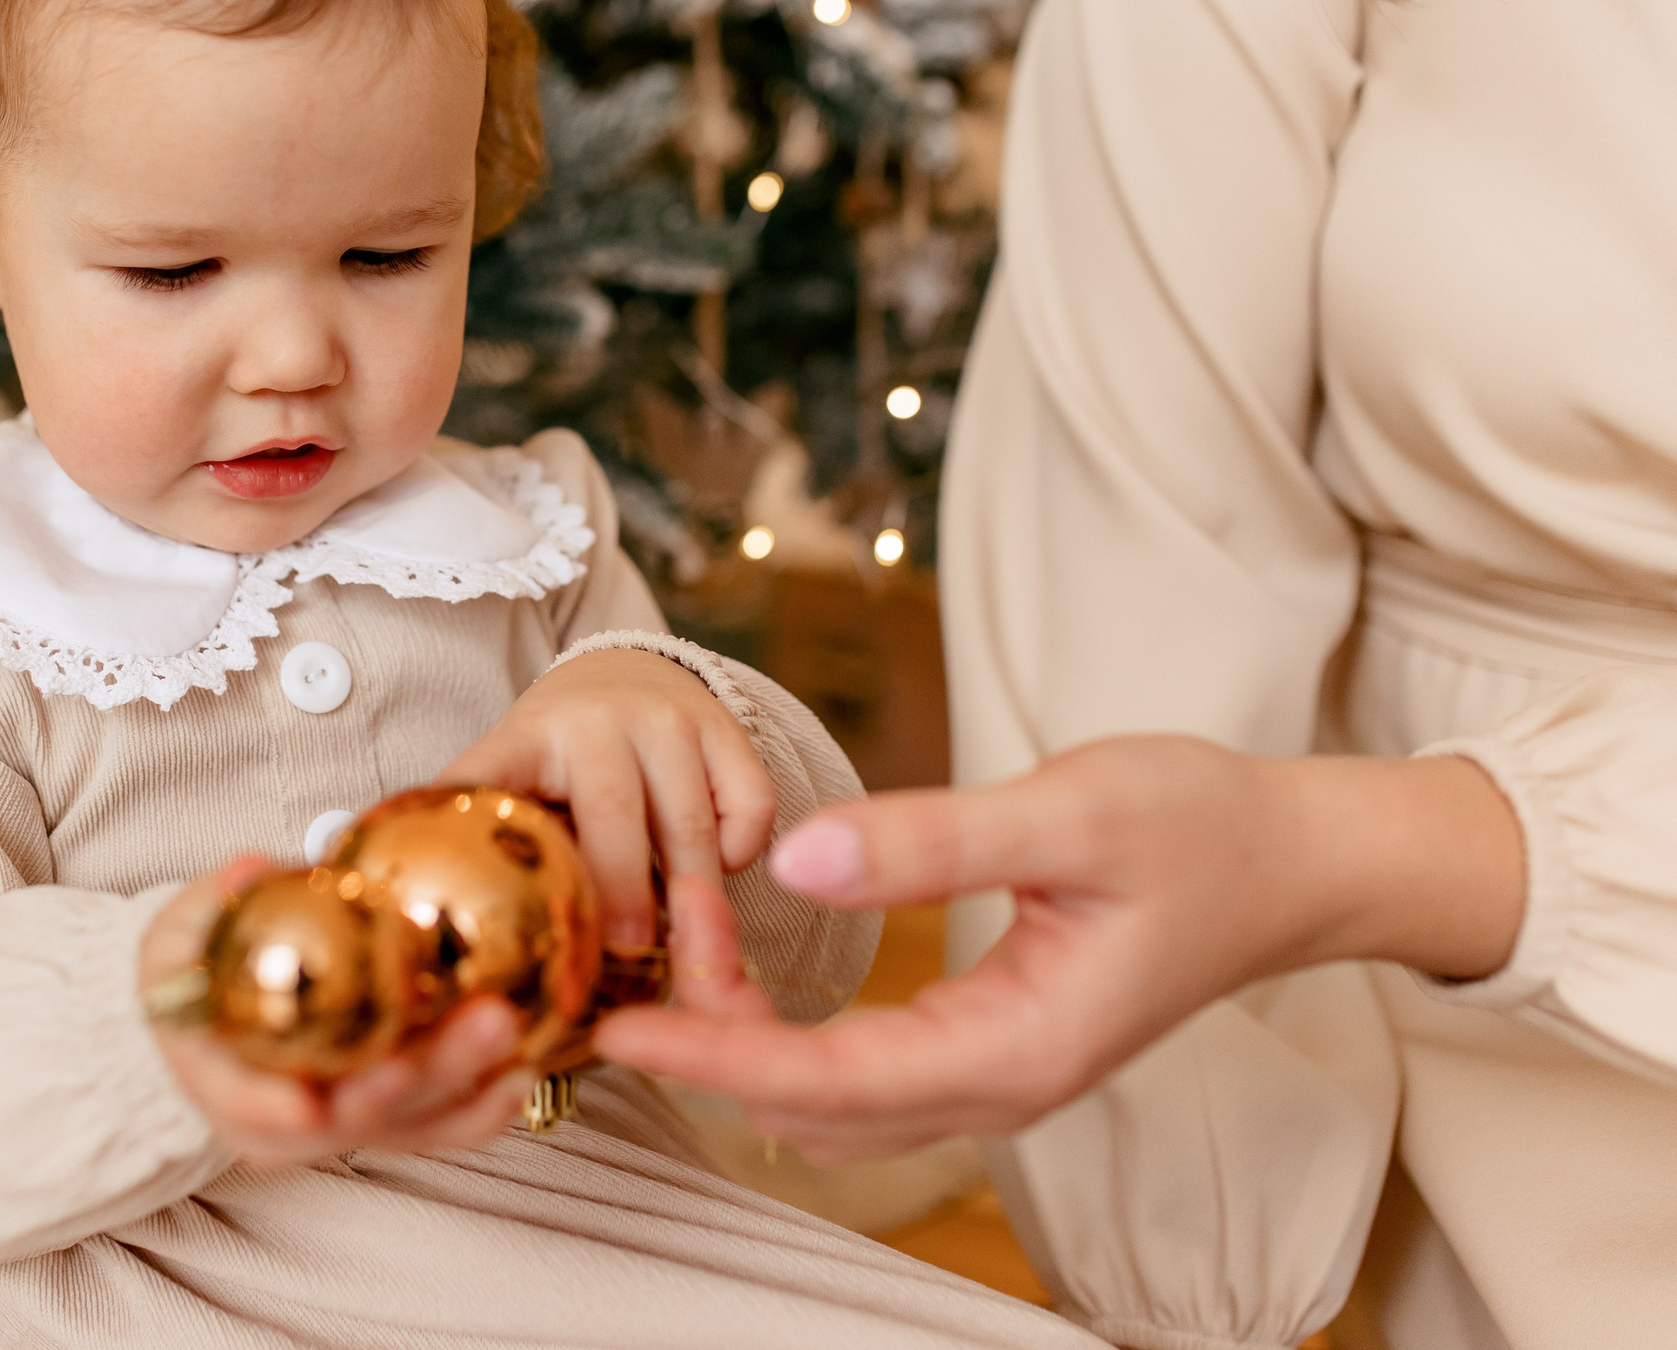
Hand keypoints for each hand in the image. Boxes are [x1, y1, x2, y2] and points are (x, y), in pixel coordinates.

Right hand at [139, 856, 536, 1165]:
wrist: (218, 1010)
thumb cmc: (196, 967)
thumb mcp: (184, 930)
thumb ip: (215, 902)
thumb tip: (250, 870)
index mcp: (222, 1082)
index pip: (247, 1107)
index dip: (274, 1109)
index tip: (310, 1104)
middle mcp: (288, 1120)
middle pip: (354, 1117)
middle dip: (420, 1078)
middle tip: (484, 1023)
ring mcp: (345, 1122)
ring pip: (410, 1122)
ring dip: (468, 1086)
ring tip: (519, 1038)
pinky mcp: (392, 1116)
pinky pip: (443, 1123)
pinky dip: (486, 1103)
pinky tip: (528, 1067)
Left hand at [438, 648, 773, 947]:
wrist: (627, 672)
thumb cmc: (562, 752)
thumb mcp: (512, 772)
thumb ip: (483, 822)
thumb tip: (425, 905)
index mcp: (530, 738)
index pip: (498, 778)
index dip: (486, 825)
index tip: (502, 897)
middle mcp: (603, 720)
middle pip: (614, 818)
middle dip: (623, 894)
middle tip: (627, 952)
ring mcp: (672, 719)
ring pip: (691, 823)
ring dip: (689, 890)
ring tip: (678, 939)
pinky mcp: (728, 728)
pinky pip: (751, 807)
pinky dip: (740, 852)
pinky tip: (715, 869)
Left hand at [595, 736, 1523, 1163]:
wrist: (1296, 860)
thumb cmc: (1200, 827)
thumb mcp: (1068, 814)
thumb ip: (933, 842)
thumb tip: (797, 861)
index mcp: (1016, 1049)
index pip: (829, 1080)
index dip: (715, 1056)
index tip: (623, 1025)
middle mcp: (999, 1085)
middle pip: (816, 1106)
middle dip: (712, 1044)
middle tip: (642, 944)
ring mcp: (997, 1072)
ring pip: (837, 1099)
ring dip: (747, 1040)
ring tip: (683, 939)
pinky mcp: (993, 1041)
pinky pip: (867, 1068)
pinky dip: (791, 1031)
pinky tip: (751, 961)